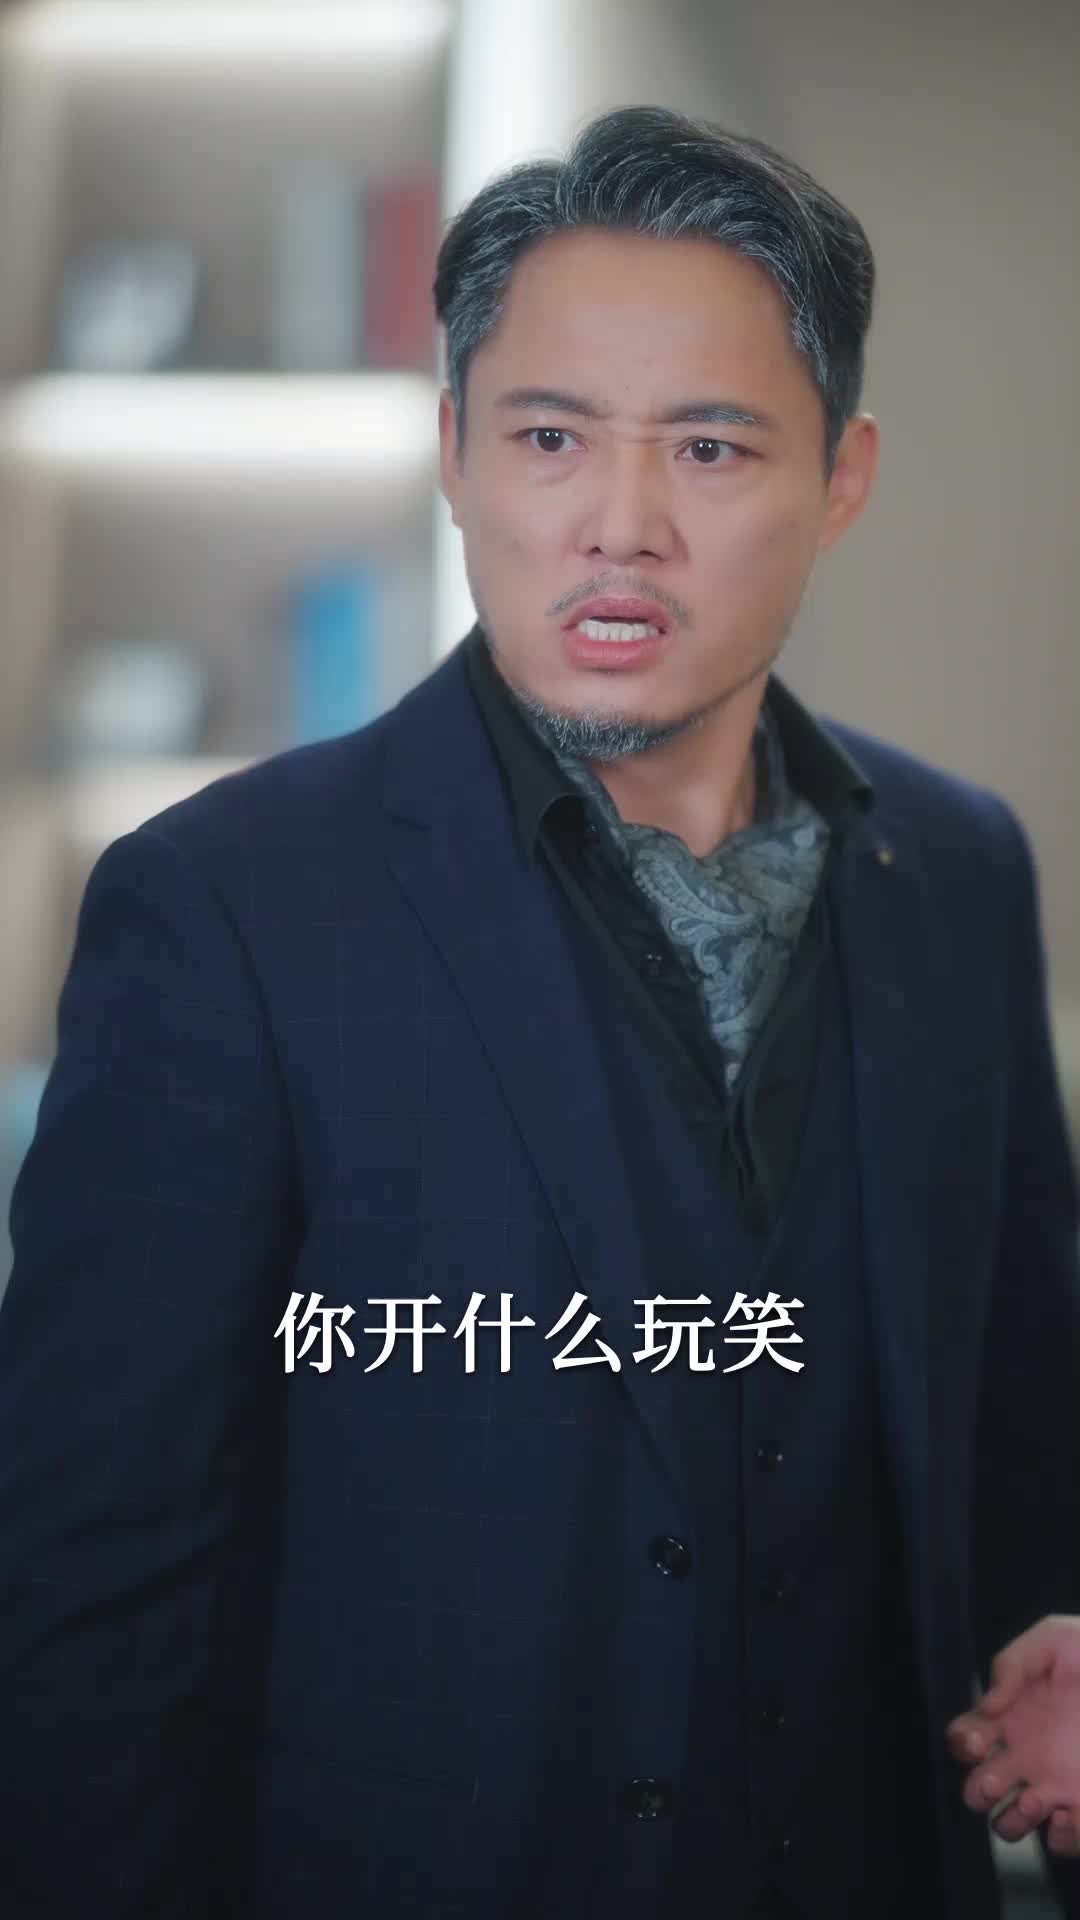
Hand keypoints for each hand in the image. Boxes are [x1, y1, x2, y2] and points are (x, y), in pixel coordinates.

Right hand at [945, 1616, 1079, 1851]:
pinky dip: (1061, 1836)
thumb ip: (1012, 1665)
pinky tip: (1069, 1813)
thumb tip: (987, 1705)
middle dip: (979, 1791)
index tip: (978, 1740)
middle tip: (997, 1779)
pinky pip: (1062, 1839)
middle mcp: (1025, 1755)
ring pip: (1011, 1823)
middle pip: (977, 1790)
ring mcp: (1054, 1783)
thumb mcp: (1052, 1640)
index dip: (962, 1745)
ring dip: (1014, 1820)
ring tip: (1035, 1798)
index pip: (964, 1739)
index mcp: (1011, 1717)